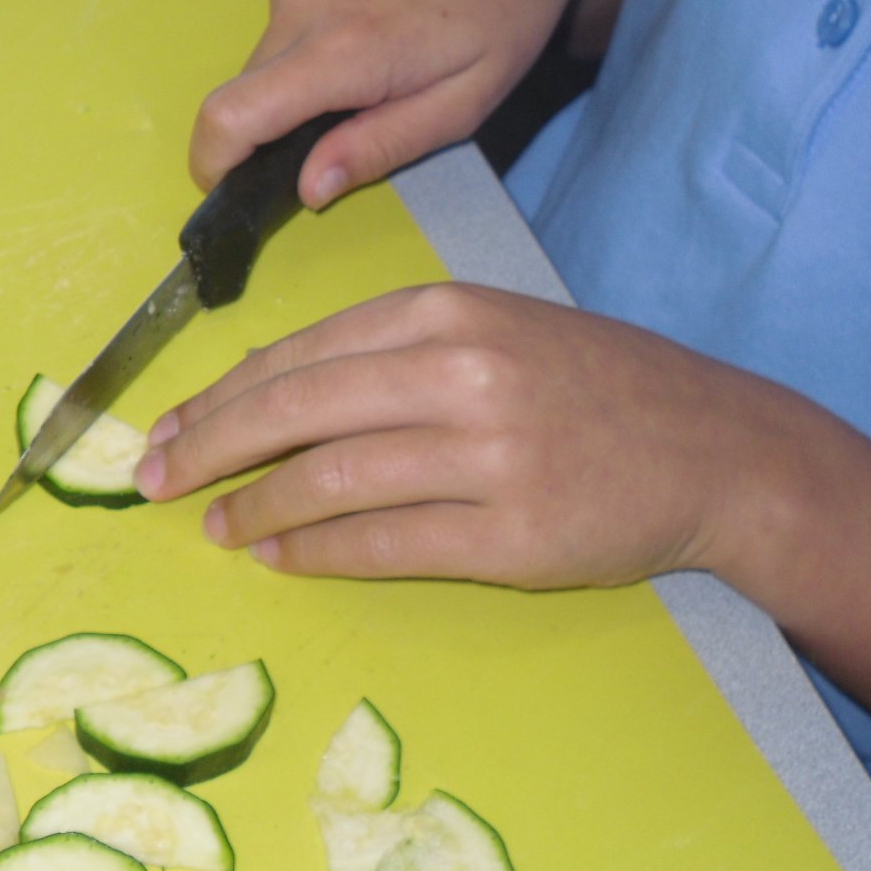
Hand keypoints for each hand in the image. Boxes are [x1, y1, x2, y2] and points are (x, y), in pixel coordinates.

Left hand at [134, 282, 805, 588]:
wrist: (717, 449)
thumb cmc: (594, 385)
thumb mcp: (493, 330)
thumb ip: (388, 351)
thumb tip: (266, 387)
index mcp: (447, 312)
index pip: (300, 353)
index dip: (220, 395)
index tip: (169, 424)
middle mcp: (460, 373)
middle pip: (295, 410)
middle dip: (209, 446)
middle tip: (153, 480)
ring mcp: (488, 456)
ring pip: (330, 480)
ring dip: (256, 509)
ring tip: (215, 527)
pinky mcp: (513, 534)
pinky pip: (385, 545)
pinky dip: (319, 554)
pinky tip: (280, 559)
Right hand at [188, 0, 635, 208]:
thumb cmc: (507, 12)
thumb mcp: (463, 105)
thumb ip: (378, 148)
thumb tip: (307, 189)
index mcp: (343, 49)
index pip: (230, 116)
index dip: (212, 163)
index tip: (228, 189)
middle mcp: (303, 0)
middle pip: (243, 92)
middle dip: (273, 127)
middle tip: (347, 126)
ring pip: (263, 57)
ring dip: (298, 80)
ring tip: (374, 63)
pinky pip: (281, 18)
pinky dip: (309, 37)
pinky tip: (368, 20)